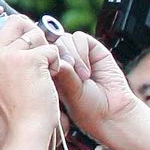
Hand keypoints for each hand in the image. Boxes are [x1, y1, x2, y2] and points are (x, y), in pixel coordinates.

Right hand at [0, 7, 60, 140]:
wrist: (27, 126)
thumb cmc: (16, 108)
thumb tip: (9, 37)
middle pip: (13, 21)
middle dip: (31, 29)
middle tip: (39, 46)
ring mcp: (9, 56)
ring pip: (35, 34)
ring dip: (46, 48)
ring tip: (46, 68)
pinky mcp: (30, 60)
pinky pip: (50, 49)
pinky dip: (57, 61)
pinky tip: (53, 76)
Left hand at [50, 31, 142, 146]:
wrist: (111, 112)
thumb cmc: (86, 107)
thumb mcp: (66, 91)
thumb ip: (60, 72)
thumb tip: (51, 52)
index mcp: (49, 71)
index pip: (38, 53)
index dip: (41, 57)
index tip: (48, 72)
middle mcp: (62, 61)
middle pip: (50, 43)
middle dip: (57, 57)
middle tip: (68, 75)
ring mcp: (76, 54)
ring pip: (64, 39)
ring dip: (72, 56)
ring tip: (82, 77)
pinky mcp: (92, 49)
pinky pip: (79, 38)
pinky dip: (81, 51)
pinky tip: (87, 70)